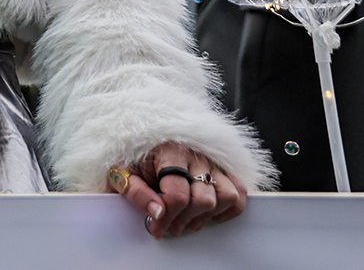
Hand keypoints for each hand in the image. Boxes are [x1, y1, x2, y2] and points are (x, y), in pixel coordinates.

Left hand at [109, 142, 247, 239]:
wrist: (143, 137)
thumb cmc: (135, 157)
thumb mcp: (123, 171)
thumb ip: (136, 192)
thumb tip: (157, 213)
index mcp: (170, 152)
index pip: (178, 194)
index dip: (167, 218)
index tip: (156, 227)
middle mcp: (197, 155)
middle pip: (204, 199)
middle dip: (185, 219)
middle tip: (170, 225)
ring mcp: (213, 162)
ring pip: (227, 195)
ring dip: (208, 215)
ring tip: (188, 219)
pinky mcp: (223, 168)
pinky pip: (240, 191)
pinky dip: (228, 208)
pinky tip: (206, 213)